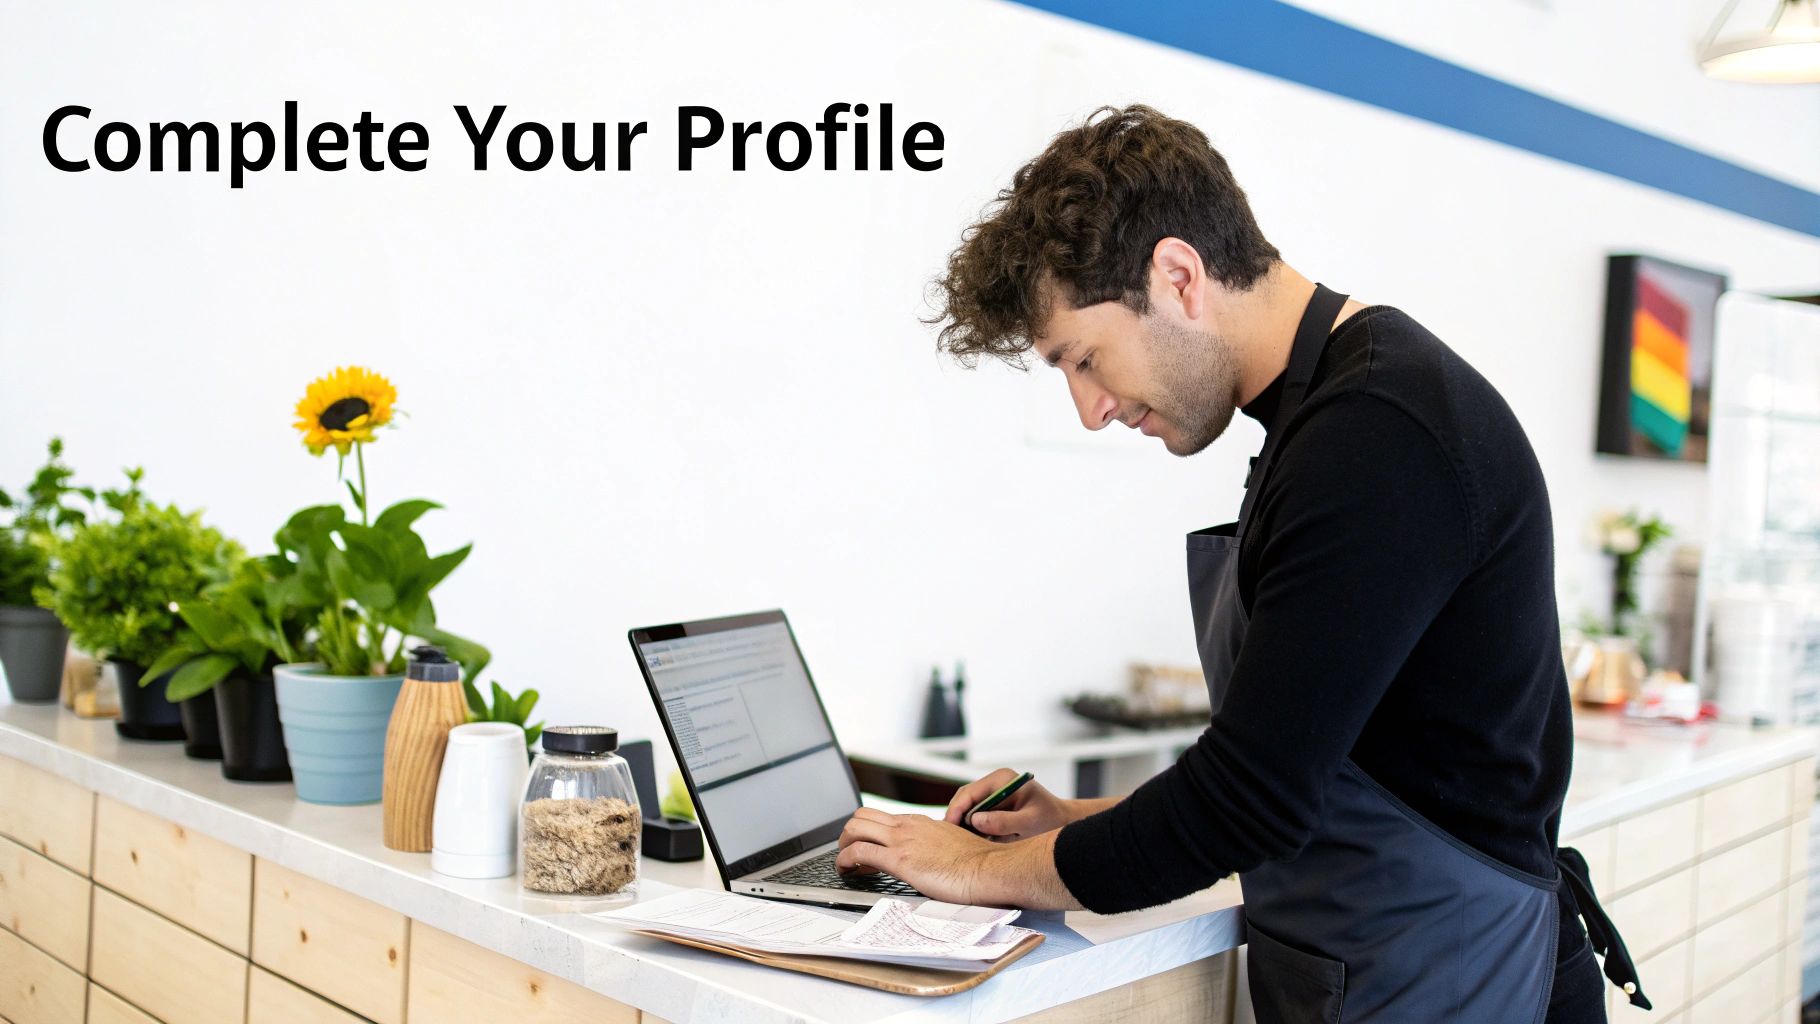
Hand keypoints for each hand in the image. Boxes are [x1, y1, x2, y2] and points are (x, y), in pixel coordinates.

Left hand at [836, 807, 1002, 904]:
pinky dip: (845, 860)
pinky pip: (859, 852)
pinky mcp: (899, 860)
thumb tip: (933, 857)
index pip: (883, 817)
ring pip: (854, 828)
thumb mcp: (953, 845)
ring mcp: (902, 840)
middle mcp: (908, 826)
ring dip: (842, 845)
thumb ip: (937, 846)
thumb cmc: (978, 863)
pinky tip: (847, 871)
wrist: (989, 869)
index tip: (867, 849)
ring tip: (844, 864)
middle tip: (848, 853)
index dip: (868, 832)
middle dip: (848, 834)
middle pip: (861, 815)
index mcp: (921, 822)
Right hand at [943, 769, 1072, 841]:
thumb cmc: (1050, 820)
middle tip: (949, 840)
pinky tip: (969, 843)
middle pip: (965, 798)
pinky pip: (975, 815)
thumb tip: (975, 821)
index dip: (957, 809)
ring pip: (968, 807)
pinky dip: (971, 828)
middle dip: (956, 817)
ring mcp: (993, 794)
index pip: (970, 792)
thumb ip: (1004, 821)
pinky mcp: (994, 806)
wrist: (1062, 822)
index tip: (950, 827)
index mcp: (1002, 779)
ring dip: (962, 823)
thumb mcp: (1029, 822)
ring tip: (957, 843)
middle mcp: (995, 783)